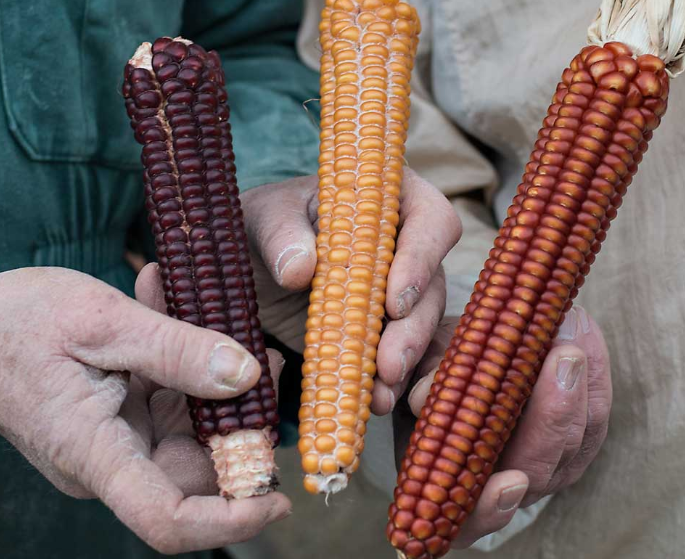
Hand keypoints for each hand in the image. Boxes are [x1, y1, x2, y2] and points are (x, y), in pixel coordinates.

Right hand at [0, 267, 290, 553]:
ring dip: (221, 386)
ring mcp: (115, 442)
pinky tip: (184, 316)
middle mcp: (110, 460)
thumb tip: (245, 375)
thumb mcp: (103, 321)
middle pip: (197, 469)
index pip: (168, 518)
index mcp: (97, 453)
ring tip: (234, 329)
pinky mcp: (118, 419)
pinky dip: (187, 368)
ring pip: (191, 432)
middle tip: (265, 359)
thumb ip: (176, 349)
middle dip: (242, 423)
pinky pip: (170, 404)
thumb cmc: (19, 322)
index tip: (278, 500)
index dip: (231, 519)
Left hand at [237, 169, 461, 414]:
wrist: (251, 264)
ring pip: (421, 329)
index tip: (392, 300)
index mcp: (392, 198)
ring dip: (403, 363)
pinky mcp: (385, 332)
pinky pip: (400, 358)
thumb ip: (280, 232)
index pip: (432, 222)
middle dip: (413, 329)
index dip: (421, 261)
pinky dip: (387, 383)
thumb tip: (301, 268)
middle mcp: (408, 247)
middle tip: (388, 365)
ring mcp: (401, 294)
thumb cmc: (264, 224)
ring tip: (378, 394)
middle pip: (432, 286)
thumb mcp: (261, 217)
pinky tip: (369, 403)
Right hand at [393, 306, 612, 547]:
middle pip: (537, 468)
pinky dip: (594, 368)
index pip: (472, 518)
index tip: (509, 482)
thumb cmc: (432, 386)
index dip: (491, 508)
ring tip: (571, 330)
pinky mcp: (579, 442)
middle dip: (553, 414)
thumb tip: (424, 397)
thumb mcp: (414, 379)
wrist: (464, 375)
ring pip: (576, 439)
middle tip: (560, 357)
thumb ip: (421, 389)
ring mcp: (548, 470)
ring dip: (579, 383)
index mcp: (454, 490)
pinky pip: (596, 413)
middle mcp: (506, 491)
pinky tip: (582, 328)